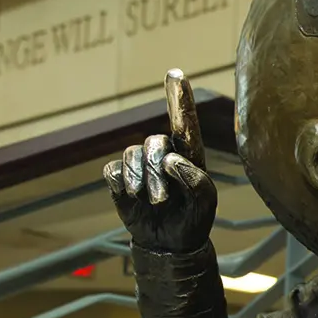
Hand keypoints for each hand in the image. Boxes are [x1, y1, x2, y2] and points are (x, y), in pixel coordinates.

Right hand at [104, 69, 217, 252]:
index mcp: (189, 154)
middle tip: (161, 199)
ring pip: (131, 154)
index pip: (184, 122)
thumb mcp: (205, 202)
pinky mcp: (120, 178)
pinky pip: (113, 170)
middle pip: (153, 143)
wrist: (169, 244)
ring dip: (140, 179)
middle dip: (155, 170)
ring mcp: (140, 164)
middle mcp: (164, 153)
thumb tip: (171, 159)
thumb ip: (195, 179)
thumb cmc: (193, 219)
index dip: (179, 98)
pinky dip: (121, 183)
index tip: (175, 73)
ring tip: (151, 202)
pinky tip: (131, 196)